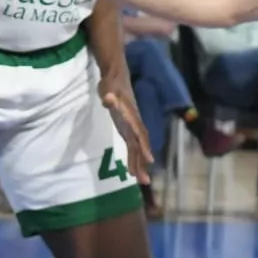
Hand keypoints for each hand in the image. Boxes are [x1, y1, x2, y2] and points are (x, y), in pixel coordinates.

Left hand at [97, 68, 152, 184]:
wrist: (116, 76)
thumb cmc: (111, 83)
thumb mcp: (108, 88)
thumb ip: (109, 96)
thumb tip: (109, 99)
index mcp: (131, 115)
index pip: (139, 132)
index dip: (144, 146)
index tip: (149, 160)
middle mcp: (134, 123)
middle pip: (140, 144)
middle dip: (142, 162)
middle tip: (145, 181)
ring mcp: (131, 126)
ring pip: (137, 147)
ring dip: (139, 163)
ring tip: (141, 180)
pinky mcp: (127, 128)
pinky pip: (133, 145)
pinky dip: (134, 156)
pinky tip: (134, 167)